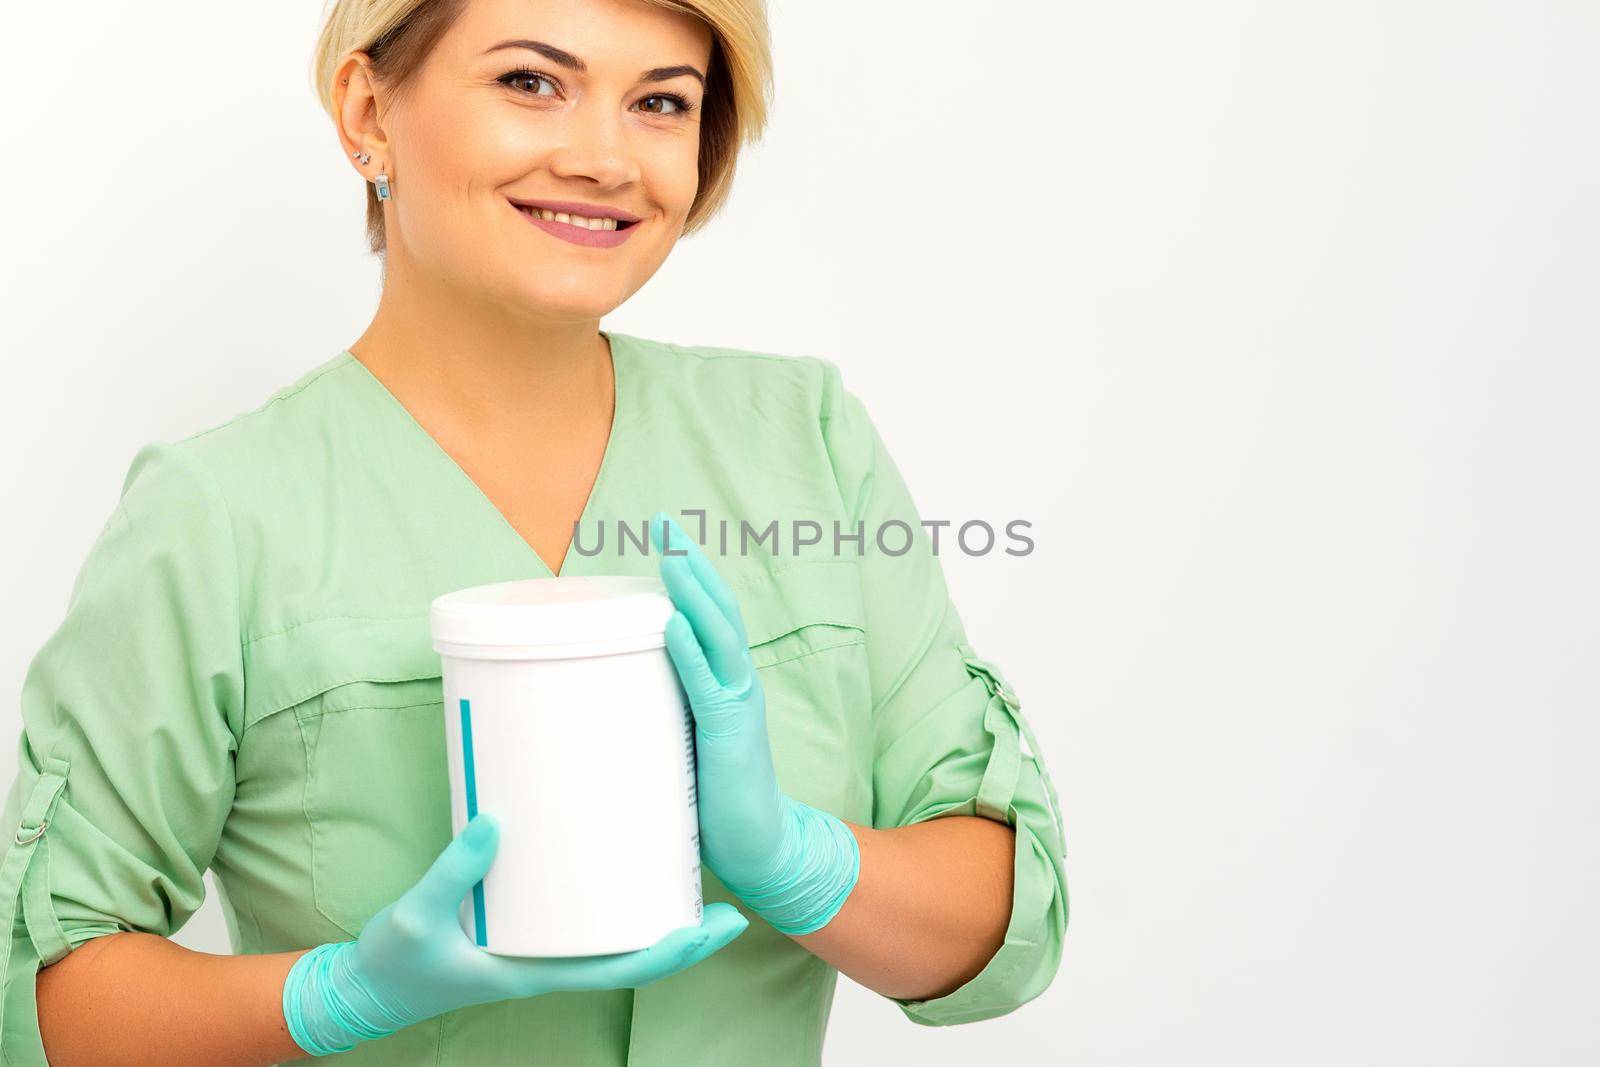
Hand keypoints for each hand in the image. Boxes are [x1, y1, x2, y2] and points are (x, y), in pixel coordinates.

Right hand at [282, 813, 747, 1055]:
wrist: (369, 985)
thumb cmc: (397, 963)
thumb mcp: (419, 916)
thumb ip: (454, 872)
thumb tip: (494, 821)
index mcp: (540, 971)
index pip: (626, 968)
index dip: (677, 951)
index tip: (718, 926)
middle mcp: (551, 960)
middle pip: (636, 951)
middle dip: (686, 932)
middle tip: (730, 899)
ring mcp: (541, 944)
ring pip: (614, 933)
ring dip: (656, 910)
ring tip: (694, 869)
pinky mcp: (524, 924)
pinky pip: (581, 914)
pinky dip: (611, 893)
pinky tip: (624, 859)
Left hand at [647, 511, 859, 935]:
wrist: (762, 847)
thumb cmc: (717, 800)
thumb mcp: (683, 743)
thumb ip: (661, 713)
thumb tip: (609, 692)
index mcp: (728, 684)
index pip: (711, 618)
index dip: (691, 578)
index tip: (665, 540)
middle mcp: (739, 684)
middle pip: (718, 611)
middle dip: (691, 565)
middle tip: (664, 523)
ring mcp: (738, 706)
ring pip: (719, 635)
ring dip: (694, 593)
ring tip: (671, 556)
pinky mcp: (729, 735)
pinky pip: (707, 685)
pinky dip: (689, 650)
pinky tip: (674, 622)